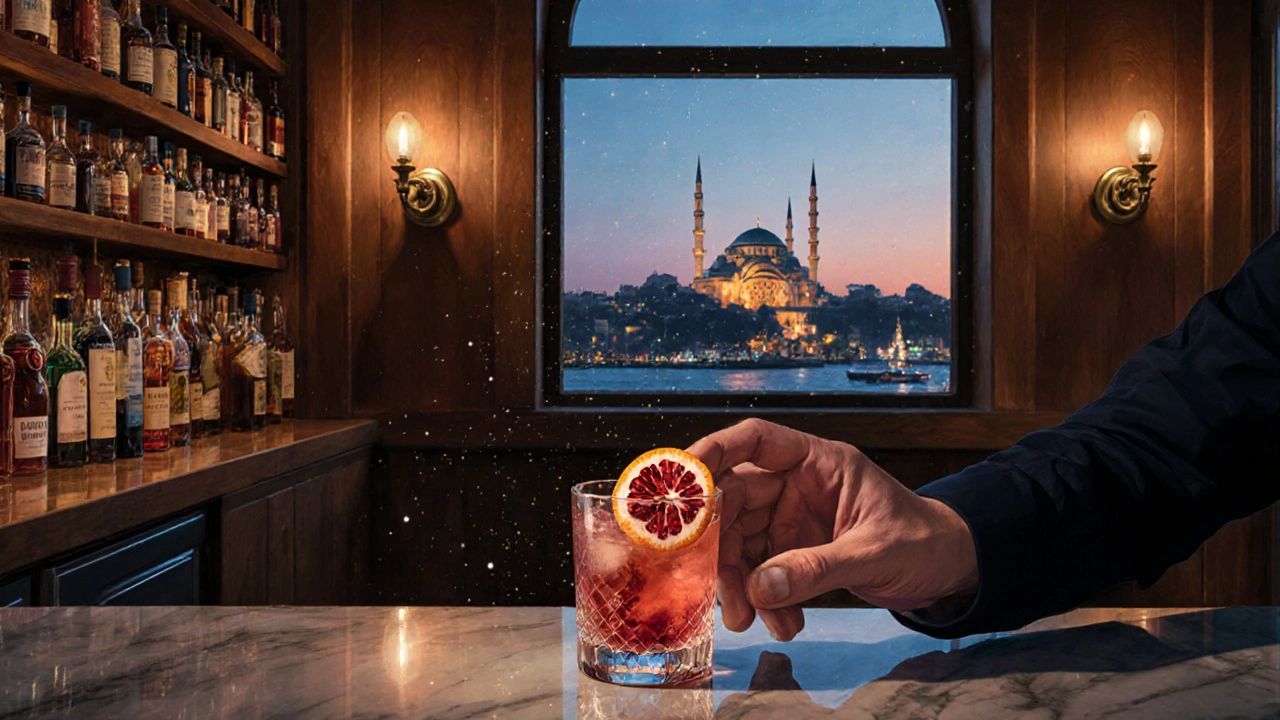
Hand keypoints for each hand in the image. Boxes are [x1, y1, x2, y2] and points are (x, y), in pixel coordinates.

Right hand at [687, 419, 978, 641]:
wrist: (944, 570)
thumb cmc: (921, 540)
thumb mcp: (874, 553)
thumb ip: (818, 568)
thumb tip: (762, 587)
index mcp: (818, 463)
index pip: (755, 440)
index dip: (713, 452)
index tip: (682, 479)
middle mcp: (795, 485)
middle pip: (733, 501)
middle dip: (721, 549)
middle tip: (725, 593)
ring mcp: (789, 518)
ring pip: (738, 541)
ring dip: (739, 584)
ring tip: (754, 622)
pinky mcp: (790, 551)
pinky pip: (758, 571)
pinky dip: (763, 600)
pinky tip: (783, 624)